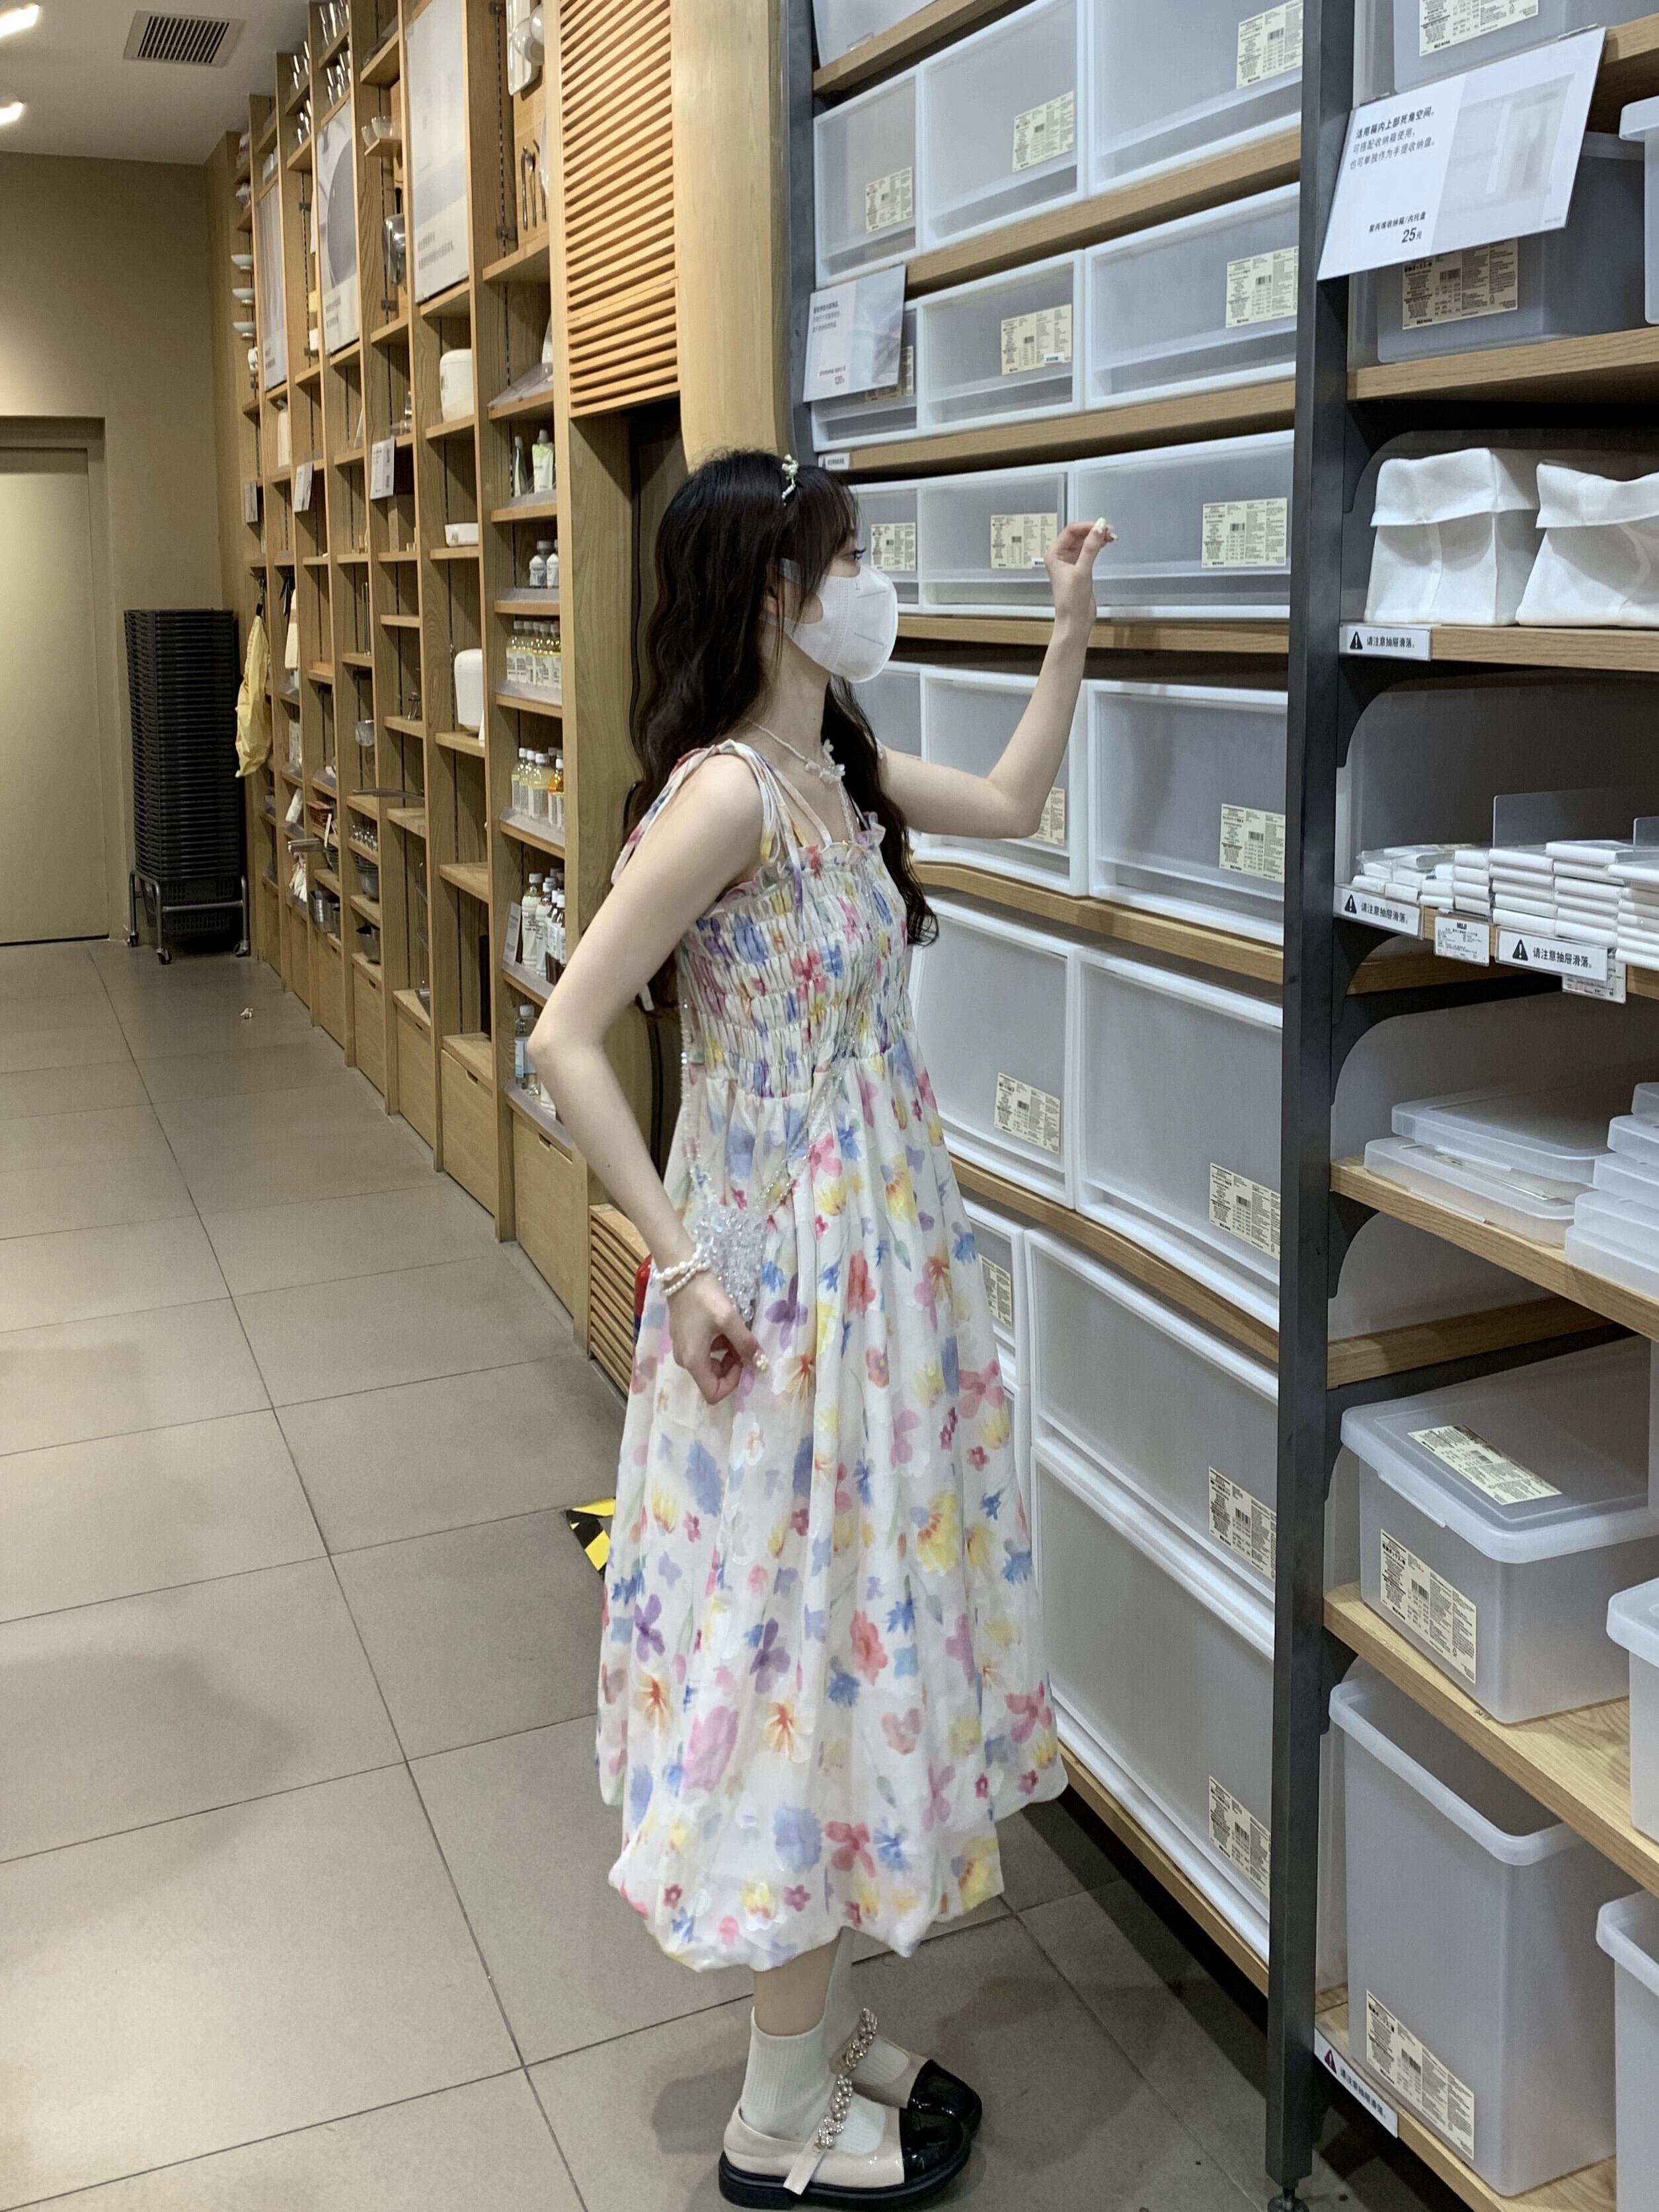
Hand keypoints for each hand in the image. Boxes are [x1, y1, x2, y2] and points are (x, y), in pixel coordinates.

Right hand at [669, 1271, 761, 1404]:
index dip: (733, 1383)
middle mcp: (685, 1360)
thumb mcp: (729, 1319)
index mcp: (693, 1360)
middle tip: (743, 1345)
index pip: (713, 1393)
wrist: (681, 1272)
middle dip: (731, 1367)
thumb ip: (745, 1343)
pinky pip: (703, 1351)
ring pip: (709, 1365)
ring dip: (726, 1354)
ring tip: (735, 1332)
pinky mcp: (683, 1337)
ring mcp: (682, 1348)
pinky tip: (724, 1326)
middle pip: (711, 1380)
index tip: (743, 1361)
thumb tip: (760, 1362)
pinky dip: (717, 1345)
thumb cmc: (704, 1297)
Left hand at [1045, 516, 1114, 630]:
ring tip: (1110, 536)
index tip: (1101, 526)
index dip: (1087, 526)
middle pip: (1078, 534)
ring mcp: (1069, 562)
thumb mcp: (1082, 571)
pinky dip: (1097, 546)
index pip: (1071, 531)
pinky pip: (1088, 551)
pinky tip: (1105, 544)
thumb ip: (1090, 548)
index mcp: (1054, 554)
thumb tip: (1098, 529)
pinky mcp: (1079, 568)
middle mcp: (1060, 556)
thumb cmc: (1071, 601)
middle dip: (1093, 531)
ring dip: (1096, 538)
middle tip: (1109, 531)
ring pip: (1084, 542)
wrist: (1075, 620)